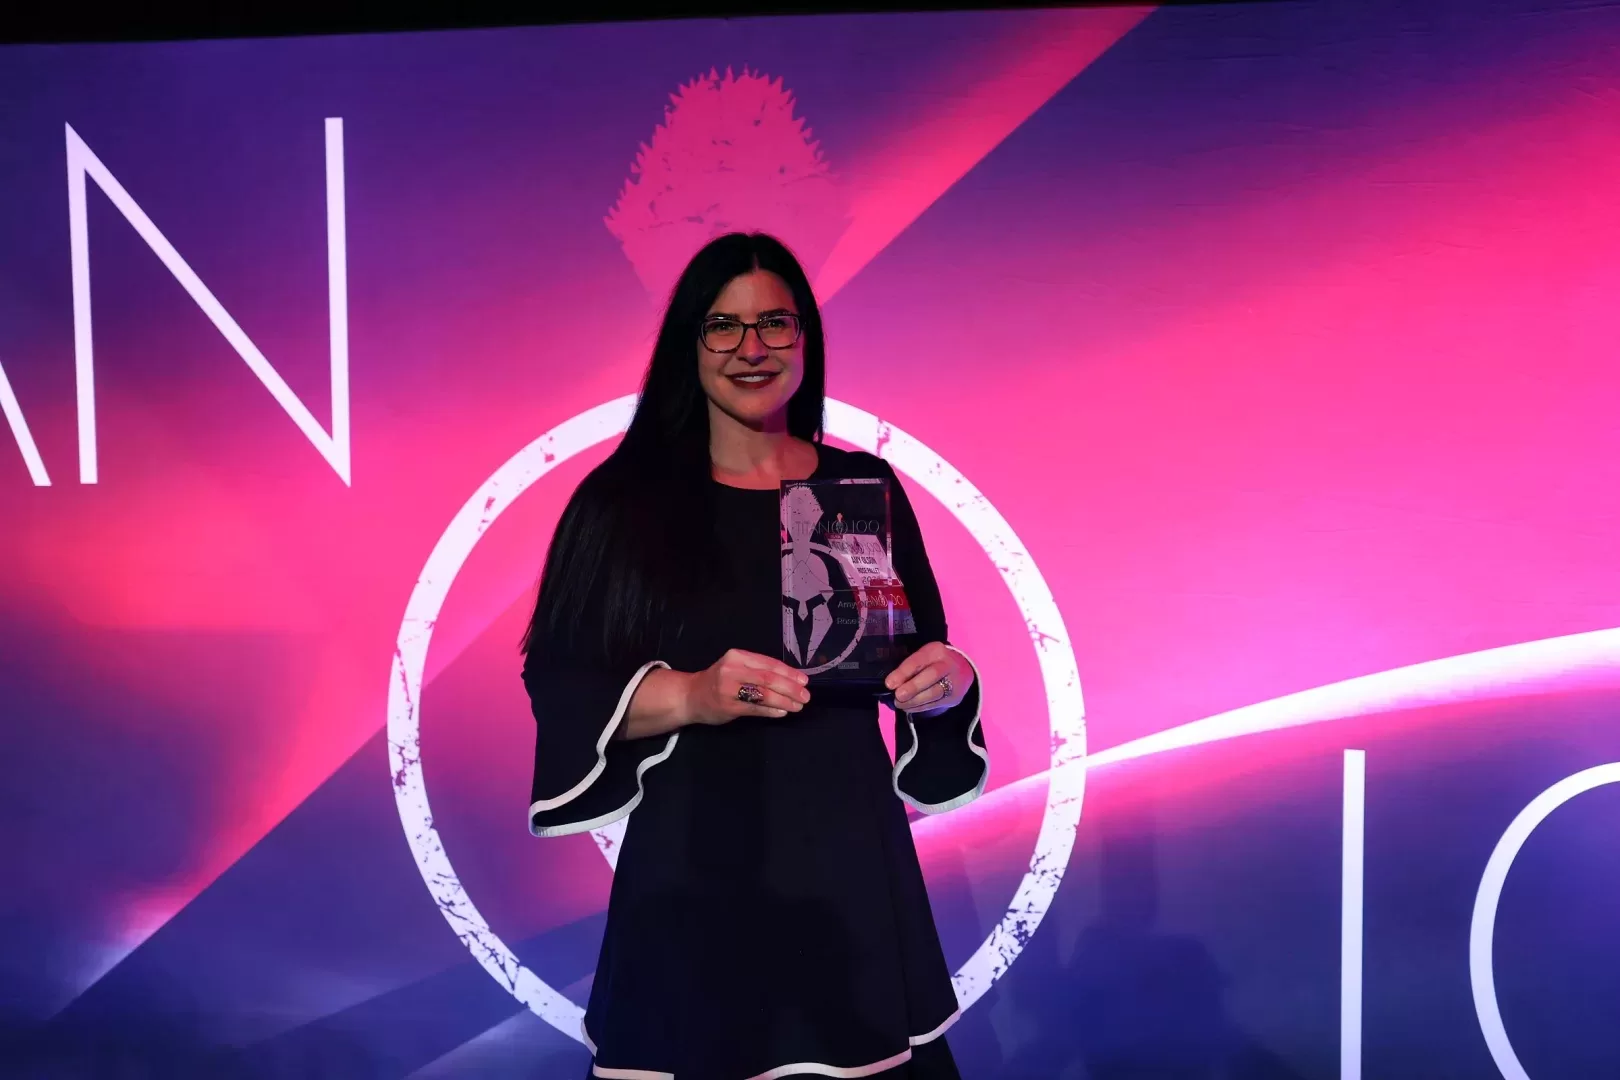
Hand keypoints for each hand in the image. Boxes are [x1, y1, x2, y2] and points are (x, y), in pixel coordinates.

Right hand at [681, 648, 810, 725]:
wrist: (691, 695)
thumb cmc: (719, 680)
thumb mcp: (736, 667)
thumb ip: (758, 670)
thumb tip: (791, 679)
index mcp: (737, 656)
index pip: (769, 663)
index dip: (789, 673)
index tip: (804, 681)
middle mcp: (732, 670)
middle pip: (768, 679)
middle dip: (790, 688)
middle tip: (805, 696)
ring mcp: (729, 689)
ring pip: (763, 695)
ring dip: (785, 701)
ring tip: (798, 706)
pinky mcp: (728, 706)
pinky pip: (755, 709)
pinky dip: (771, 711)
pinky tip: (782, 712)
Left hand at [886, 642, 972, 712]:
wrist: (962, 670)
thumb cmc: (934, 663)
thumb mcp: (923, 658)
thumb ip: (909, 668)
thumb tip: (892, 684)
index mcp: (935, 651)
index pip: (918, 660)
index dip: (903, 672)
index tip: (889, 683)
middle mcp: (947, 664)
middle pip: (931, 675)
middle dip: (913, 687)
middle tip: (898, 696)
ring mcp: (954, 681)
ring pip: (934, 692)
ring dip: (914, 701)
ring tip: (900, 704)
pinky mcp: (955, 697)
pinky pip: (936, 703)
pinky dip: (920, 707)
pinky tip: (909, 708)